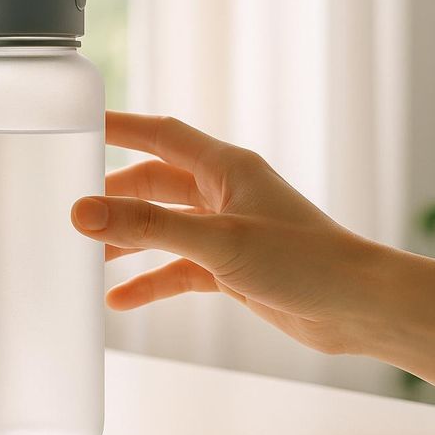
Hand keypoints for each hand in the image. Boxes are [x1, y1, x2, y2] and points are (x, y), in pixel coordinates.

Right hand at [71, 111, 386, 355]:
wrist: (359, 309)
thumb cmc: (306, 261)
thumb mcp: (219, 241)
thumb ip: (150, 227)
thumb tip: (84, 212)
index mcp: (226, 168)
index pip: (161, 135)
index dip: (121, 127)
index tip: (81, 124)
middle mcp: (225, 193)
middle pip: (155, 184)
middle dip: (115, 196)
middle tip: (74, 207)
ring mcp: (228, 232)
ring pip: (164, 229)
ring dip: (129, 242)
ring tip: (90, 258)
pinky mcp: (232, 268)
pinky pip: (179, 269)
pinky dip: (152, 282)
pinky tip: (122, 301)